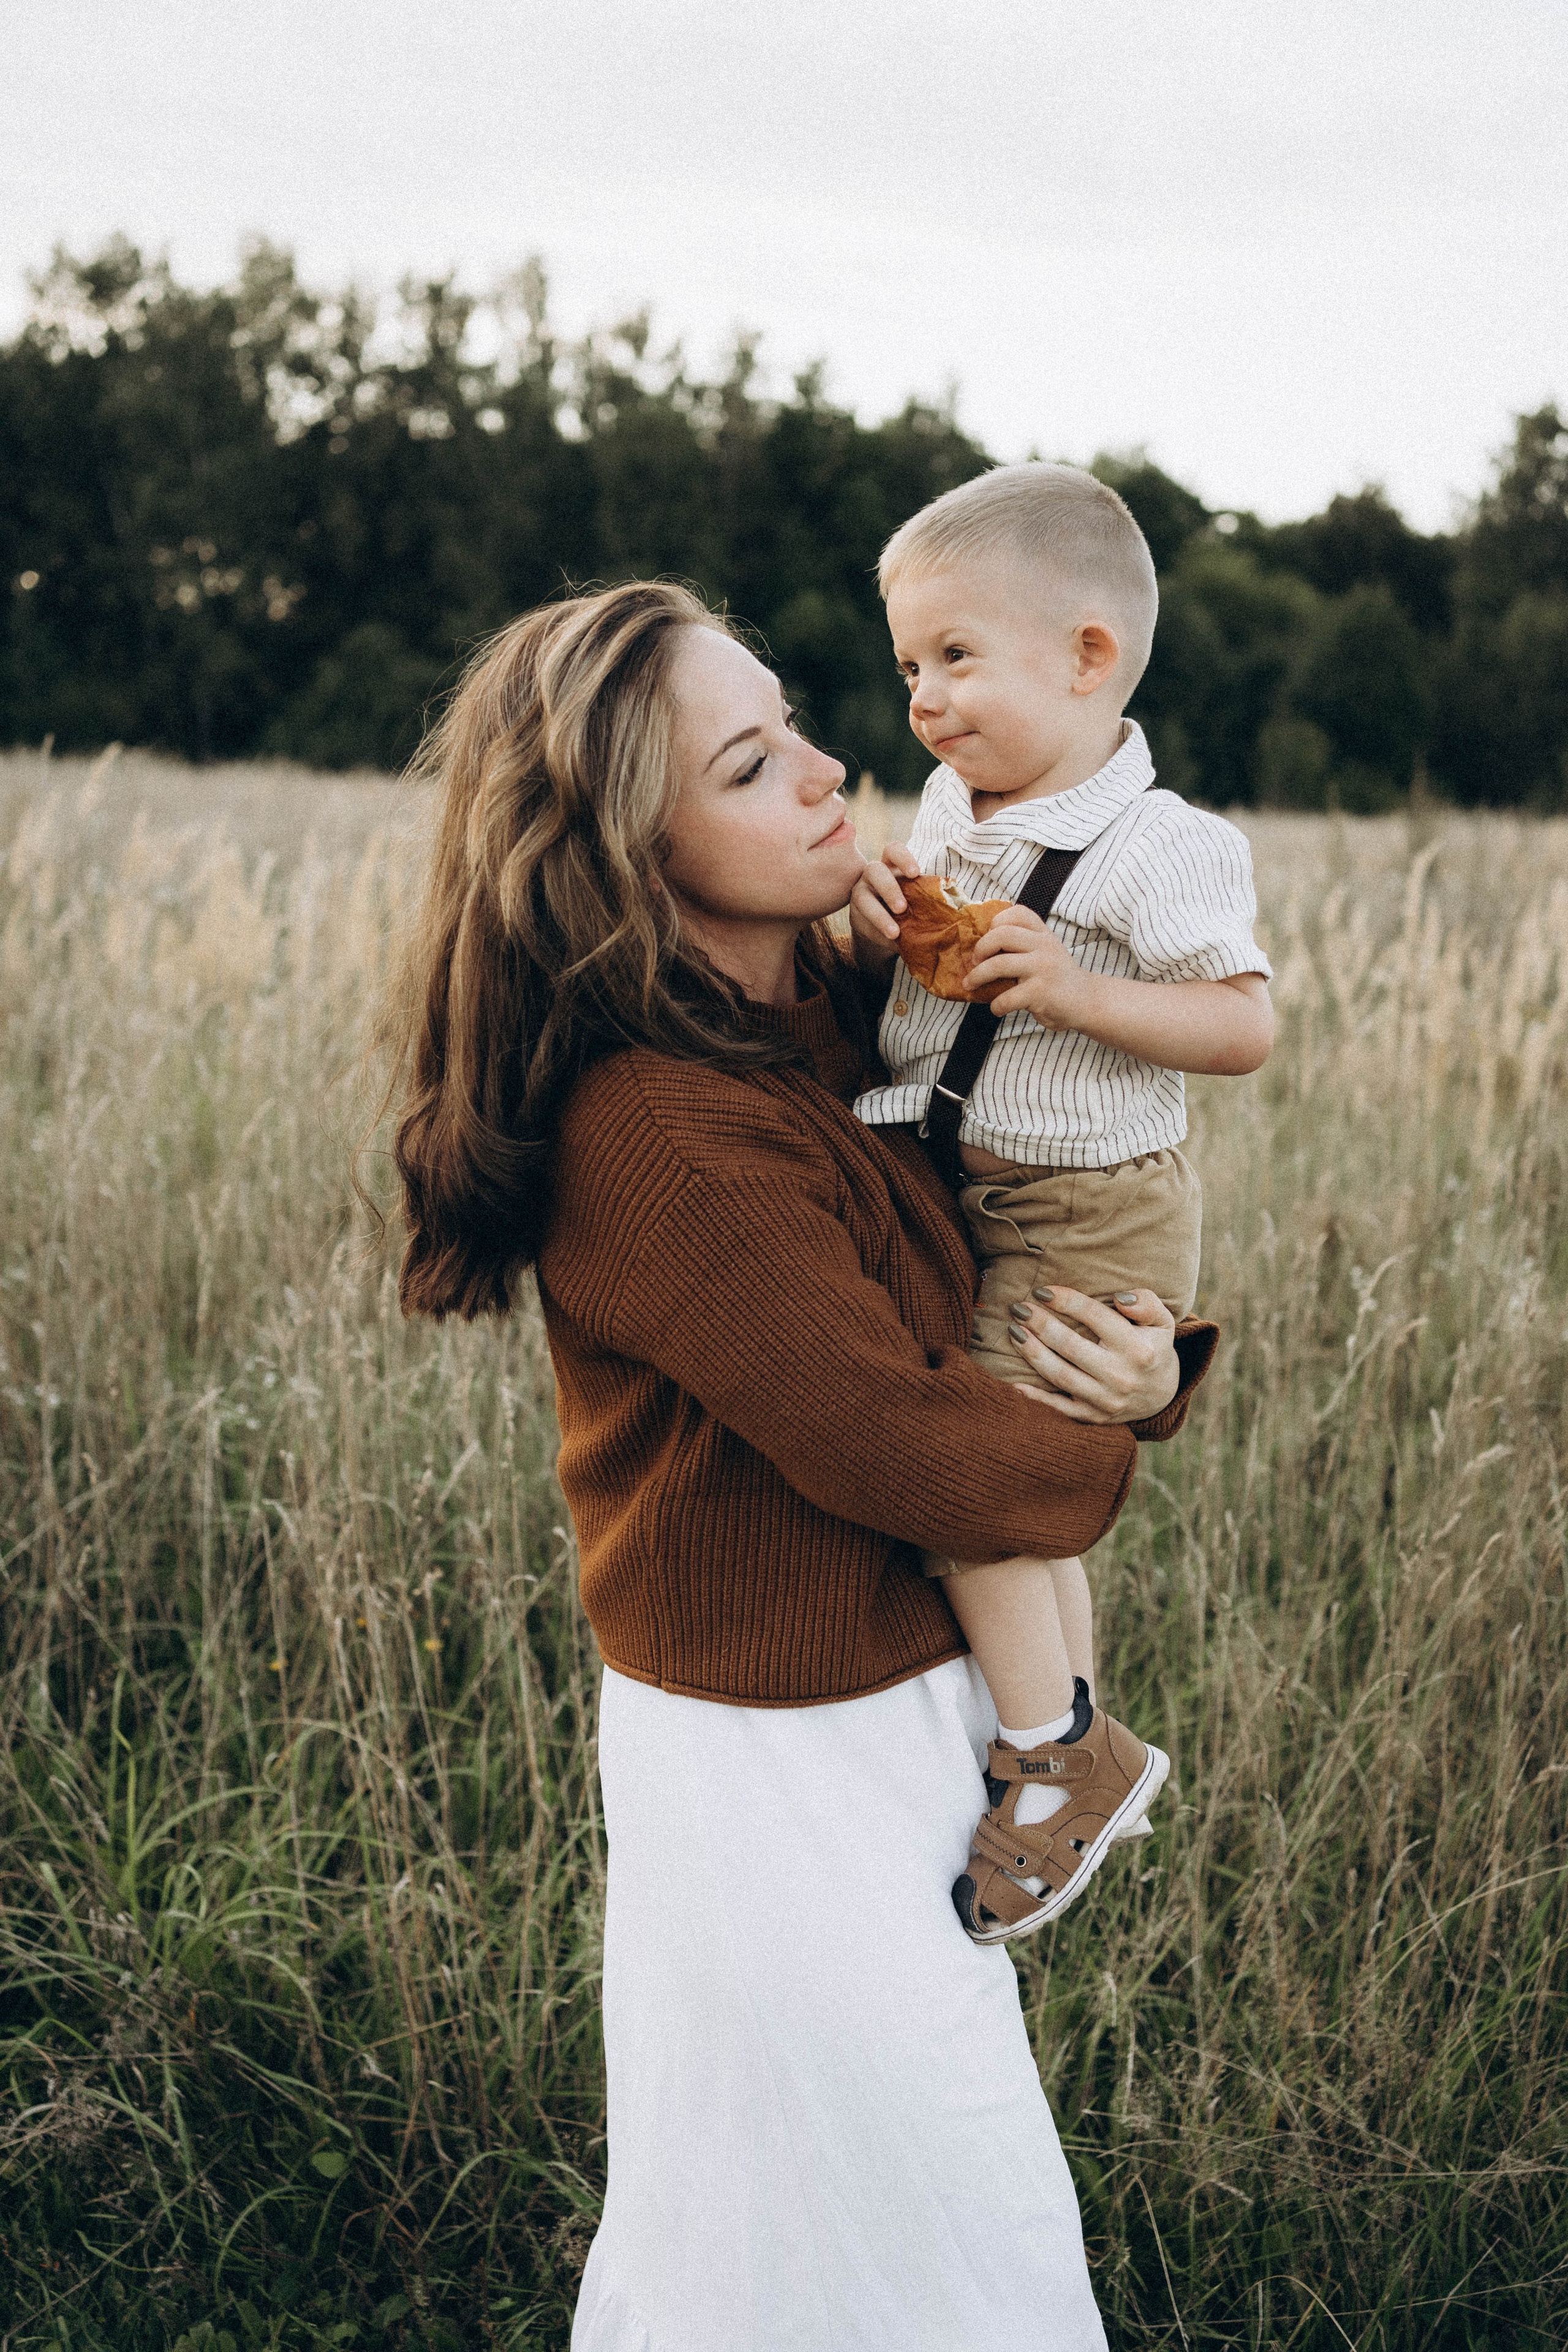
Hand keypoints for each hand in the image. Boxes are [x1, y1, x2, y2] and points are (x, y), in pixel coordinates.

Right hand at [849, 840, 920, 969]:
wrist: (888, 932)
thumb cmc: (910, 909)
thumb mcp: (919, 900)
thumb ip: (930, 899)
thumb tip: (957, 910)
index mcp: (892, 866)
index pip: (892, 850)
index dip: (902, 858)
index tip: (915, 873)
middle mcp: (873, 875)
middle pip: (874, 870)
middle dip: (889, 888)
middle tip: (902, 908)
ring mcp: (861, 893)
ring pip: (863, 898)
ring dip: (879, 916)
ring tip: (895, 932)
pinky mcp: (855, 915)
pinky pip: (862, 921)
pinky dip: (877, 931)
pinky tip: (890, 941)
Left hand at [965, 906, 1093, 1029]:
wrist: (1087, 1003)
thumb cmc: (1057, 979)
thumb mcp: (1044, 953)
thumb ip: (1022, 946)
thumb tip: (977, 951)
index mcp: (1044, 934)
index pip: (1016, 913)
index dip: (995, 923)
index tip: (987, 940)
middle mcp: (1044, 946)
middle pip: (1001, 934)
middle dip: (980, 948)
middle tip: (973, 962)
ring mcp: (1043, 968)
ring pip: (998, 964)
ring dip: (977, 976)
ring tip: (970, 985)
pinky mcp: (1040, 992)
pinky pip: (1006, 997)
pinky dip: (995, 1005)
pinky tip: (998, 1008)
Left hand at [1005, 1286, 1178, 1423]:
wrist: (1161, 1394)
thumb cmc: (1153, 1346)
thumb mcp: (1162, 1320)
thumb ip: (1146, 1302)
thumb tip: (1120, 1298)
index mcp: (1138, 1348)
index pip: (1095, 1316)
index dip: (1066, 1301)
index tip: (1041, 1291)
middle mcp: (1121, 1376)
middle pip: (1071, 1346)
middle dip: (1041, 1325)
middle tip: (1018, 1308)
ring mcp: (1106, 1400)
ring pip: (1061, 1375)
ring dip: (1032, 1353)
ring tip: (1013, 1332)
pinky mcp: (1093, 1417)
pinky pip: (1059, 1409)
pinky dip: (1035, 1397)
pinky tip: (1013, 1381)